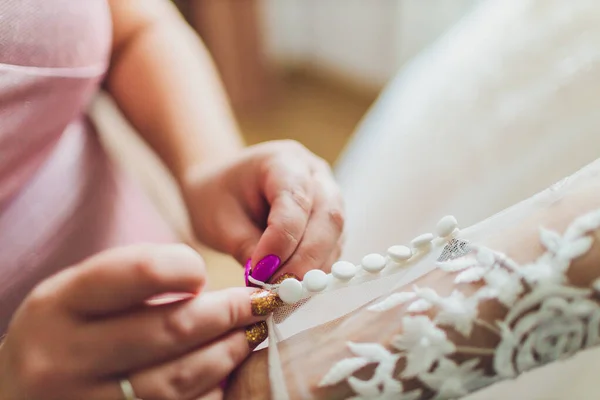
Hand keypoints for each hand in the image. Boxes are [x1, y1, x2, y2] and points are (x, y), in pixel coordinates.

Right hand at [0, 244, 275, 399]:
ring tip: (250, 334)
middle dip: (228, 312)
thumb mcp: (80, 294)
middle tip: (258, 303)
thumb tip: (209, 291)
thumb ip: (136, 281)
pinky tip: (224, 374)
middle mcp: (65, 359)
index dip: (186, 268)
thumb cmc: (66, 333)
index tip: (204, 273)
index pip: (141, 273)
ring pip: (180, 379)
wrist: (19, 397)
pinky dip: (211, 391)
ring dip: (229, 353)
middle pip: (172, 329)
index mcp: (59, 305)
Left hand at [182, 140, 344, 281]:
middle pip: (328, 217)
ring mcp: (328, 194)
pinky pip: (333, 246)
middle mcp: (315, 173)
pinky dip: (316, 269)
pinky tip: (295, 286)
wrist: (222, 187)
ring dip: (314, 268)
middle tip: (282, 291)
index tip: (260, 272)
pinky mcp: (330, 219)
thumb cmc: (217, 197)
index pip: (295, 201)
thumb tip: (271, 283)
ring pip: (336, 234)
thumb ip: (247, 248)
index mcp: (283, 160)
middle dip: (307, 259)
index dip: (282, 241)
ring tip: (286, 293)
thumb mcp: (219, 221)